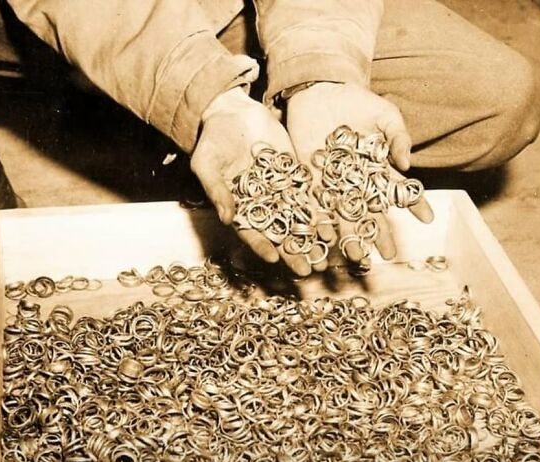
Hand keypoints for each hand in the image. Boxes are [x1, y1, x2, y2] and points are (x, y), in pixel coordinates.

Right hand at [191, 87, 315, 275]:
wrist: (231, 114)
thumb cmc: (212, 142)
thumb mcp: (206, 164)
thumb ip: (217, 191)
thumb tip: (226, 219)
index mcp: (240, 209)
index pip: (251, 233)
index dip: (262, 246)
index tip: (274, 259)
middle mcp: (262, 205)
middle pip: (280, 233)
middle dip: (294, 252)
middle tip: (308, 270)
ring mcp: (280, 191)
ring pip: (299, 218)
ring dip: (313, 236)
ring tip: (326, 250)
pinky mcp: (294, 175)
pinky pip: (309, 195)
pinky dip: (320, 209)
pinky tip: (333, 223)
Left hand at [286, 82, 433, 261]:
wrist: (321, 90)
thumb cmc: (357, 101)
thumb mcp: (385, 115)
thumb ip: (398, 137)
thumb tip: (407, 166)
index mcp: (379, 169)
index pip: (400, 191)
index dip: (415, 204)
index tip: (428, 219)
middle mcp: (358, 182)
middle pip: (372, 212)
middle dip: (381, 234)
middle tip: (388, 255)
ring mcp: (335, 184)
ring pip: (345, 215)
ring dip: (351, 236)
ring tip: (358, 256)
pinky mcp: (312, 180)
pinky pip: (317, 205)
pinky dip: (321, 221)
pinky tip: (326, 237)